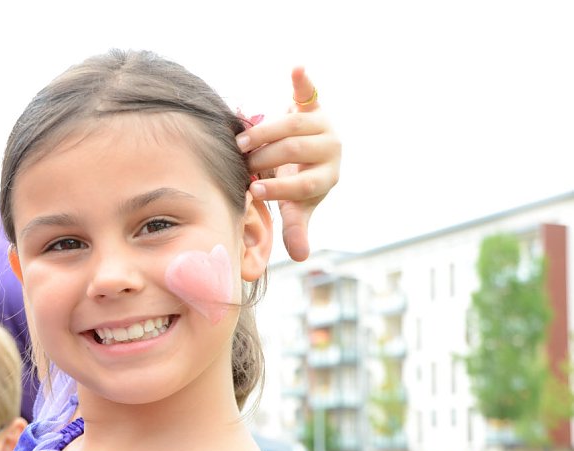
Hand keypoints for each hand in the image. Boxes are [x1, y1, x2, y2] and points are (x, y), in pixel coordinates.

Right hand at [236, 67, 340, 261]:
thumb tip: (300, 258)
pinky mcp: (314, 104)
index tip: (254, 190)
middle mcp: (332, 147)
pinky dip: (303, 81)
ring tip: (241, 143)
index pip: (304, 184)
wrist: (311, 151)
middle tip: (242, 164)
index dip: (279, 188)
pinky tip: (298, 69)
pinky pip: (308, 92)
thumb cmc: (299, 183)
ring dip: (265, 132)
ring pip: (294, 124)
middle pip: (296, 150)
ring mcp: (324, 123)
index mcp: (328, 175)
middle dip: (266, 158)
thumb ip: (297, 227)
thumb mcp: (298, 205)